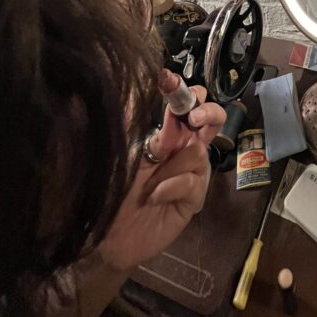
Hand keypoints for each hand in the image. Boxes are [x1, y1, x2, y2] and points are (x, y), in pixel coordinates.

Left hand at [99, 85, 225, 271]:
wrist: (105, 236)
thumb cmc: (109, 190)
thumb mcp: (121, 150)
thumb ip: (135, 120)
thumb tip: (140, 82)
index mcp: (165, 135)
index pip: (184, 105)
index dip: (184, 92)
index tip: (171, 80)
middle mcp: (182, 151)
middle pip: (211, 121)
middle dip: (208, 113)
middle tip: (194, 117)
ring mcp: (191, 175)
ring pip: (199, 153)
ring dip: (173, 166)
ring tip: (150, 183)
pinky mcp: (193, 200)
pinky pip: (193, 183)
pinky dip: (173, 186)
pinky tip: (155, 196)